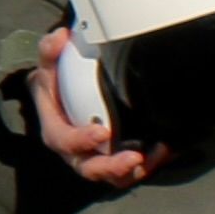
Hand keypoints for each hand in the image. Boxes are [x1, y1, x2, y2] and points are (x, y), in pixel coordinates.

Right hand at [29, 28, 169, 186]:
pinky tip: (165, 150)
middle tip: (134, 158)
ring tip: (155, 157)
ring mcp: (96, 156)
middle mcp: (77, 150)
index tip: (102, 132)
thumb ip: (51, 50)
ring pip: (113, 175)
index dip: (82, 140)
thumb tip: (60, 38)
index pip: (65, 140)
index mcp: (57, 131)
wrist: (64, 92)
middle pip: (91, 168)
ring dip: (134, 170)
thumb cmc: (57, 81)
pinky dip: (149, 163)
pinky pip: (131, 169)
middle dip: (112, 167)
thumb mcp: (49, 64)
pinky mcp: (115, 155)